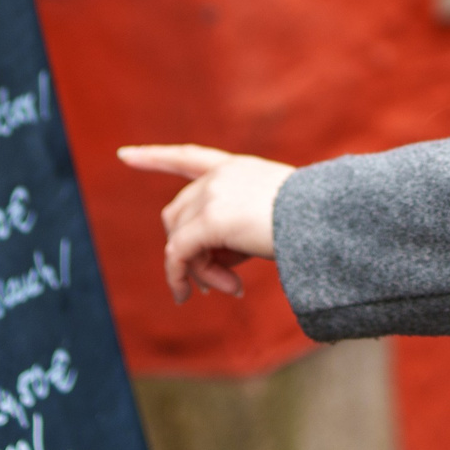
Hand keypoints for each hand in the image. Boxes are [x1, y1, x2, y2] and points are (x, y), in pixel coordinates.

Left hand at [117, 145, 294, 303]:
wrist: (325, 221)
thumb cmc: (308, 225)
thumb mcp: (268, 220)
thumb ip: (232, 231)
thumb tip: (202, 265)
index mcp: (237, 169)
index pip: (188, 157)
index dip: (154, 157)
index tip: (124, 155)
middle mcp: (220, 176)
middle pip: (177, 214)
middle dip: (190, 251)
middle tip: (218, 282)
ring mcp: (213, 195)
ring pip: (178, 238)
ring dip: (195, 269)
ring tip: (227, 287)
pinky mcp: (209, 220)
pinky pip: (178, 254)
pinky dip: (179, 276)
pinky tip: (186, 295)